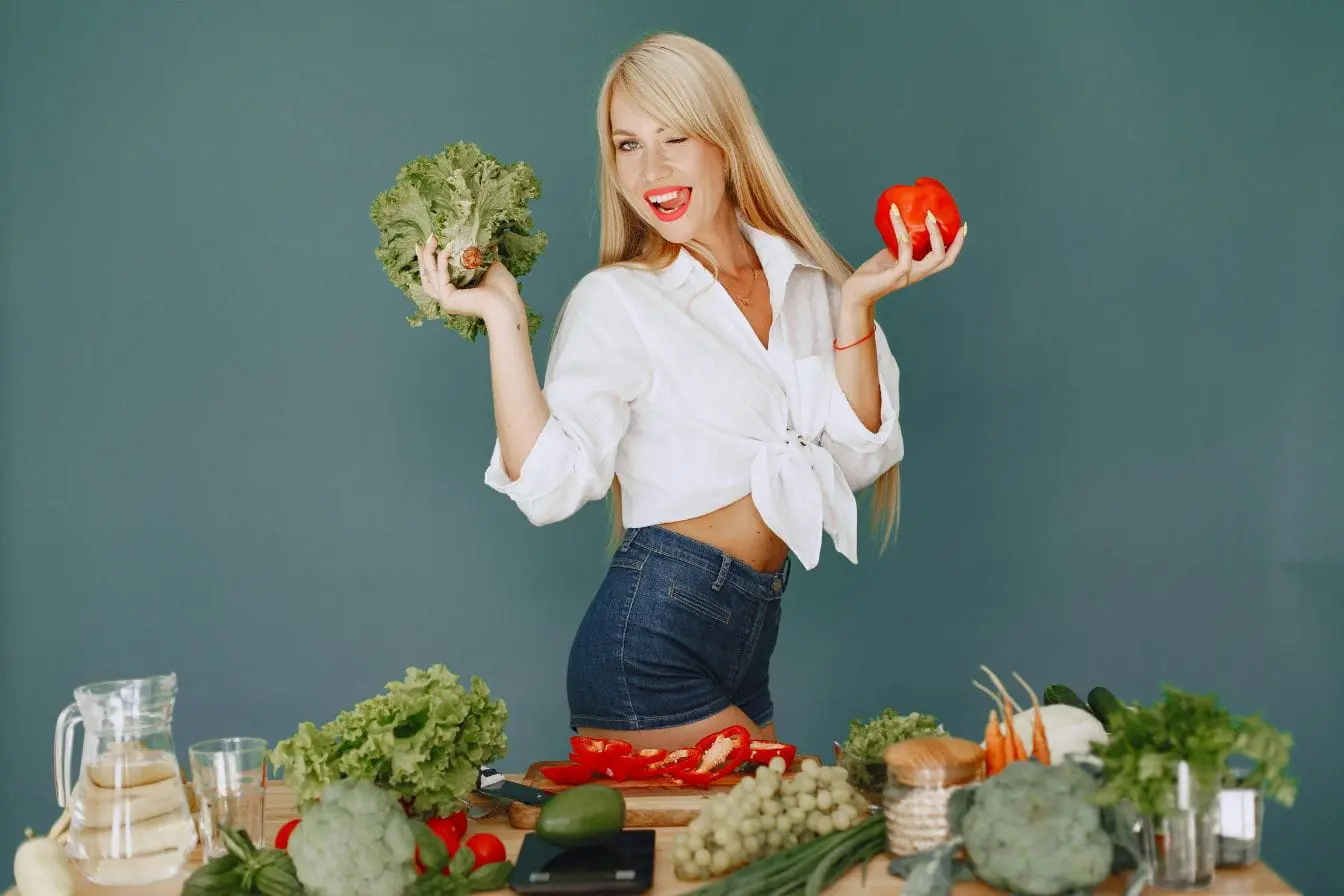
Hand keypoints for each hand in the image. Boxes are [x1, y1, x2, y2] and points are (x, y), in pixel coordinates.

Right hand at [415, 234, 520, 320]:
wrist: (506, 303)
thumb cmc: (502, 289)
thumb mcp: (491, 267)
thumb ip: (485, 257)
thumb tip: (490, 244)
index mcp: (456, 292)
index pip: (436, 276)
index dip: (431, 260)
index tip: (431, 243)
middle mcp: (448, 297)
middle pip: (427, 275)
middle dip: (424, 256)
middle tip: (424, 240)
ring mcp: (446, 299)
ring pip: (429, 274)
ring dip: (428, 255)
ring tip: (432, 239)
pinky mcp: (447, 297)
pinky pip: (441, 274)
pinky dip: (442, 260)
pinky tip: (448, 247)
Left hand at [842, 208, 966, 307]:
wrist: (856, 292)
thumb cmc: (874, 272)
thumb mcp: (891, 253)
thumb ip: (902, 242)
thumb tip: (904, 219)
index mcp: (920, 269)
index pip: (946, 259)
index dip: (957, 244)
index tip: (962, 225)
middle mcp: (917, 274)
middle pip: (944, 259)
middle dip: (947, 237)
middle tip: (934, 216)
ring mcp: (907, 277)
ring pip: (931, 259)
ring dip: (930, 233)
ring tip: (923, 214)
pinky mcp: (893, 278)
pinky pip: (905, 260)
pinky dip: (906, 242)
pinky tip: (901, 229)